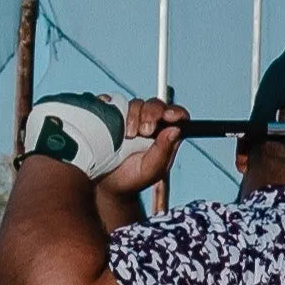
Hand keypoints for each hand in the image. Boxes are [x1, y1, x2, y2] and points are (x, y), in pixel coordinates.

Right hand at [91, 98, 187, 224]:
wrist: (108, 183)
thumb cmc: (134, 178)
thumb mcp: (152, 169)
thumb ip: (163, 151)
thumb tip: (175, 130)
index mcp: (165, 135)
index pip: (177, 115)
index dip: (175, 112)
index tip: (168, 116)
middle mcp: (150, 123)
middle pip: (156, 105)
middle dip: (151, 114)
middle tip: (145, 131)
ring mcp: (131, 118)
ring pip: (136, 103)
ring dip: (133, 115)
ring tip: (128, 136)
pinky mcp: (112, 114)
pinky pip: (111, 101)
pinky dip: (111, 106)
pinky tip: (112, 120)